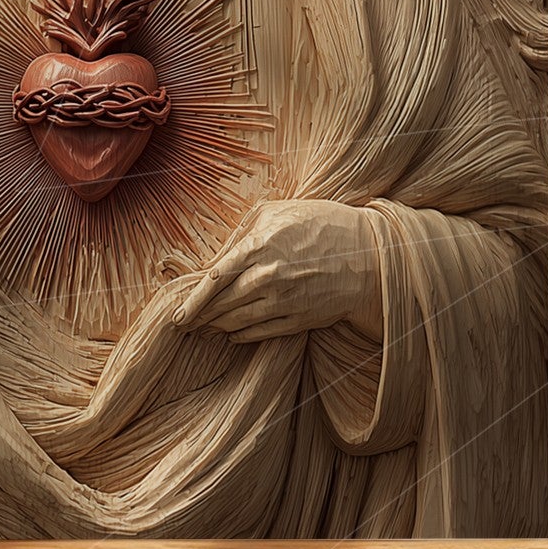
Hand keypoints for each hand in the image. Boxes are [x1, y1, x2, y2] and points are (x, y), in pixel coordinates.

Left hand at [173, 199, 384, 343]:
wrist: (369, 254)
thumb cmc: (319, 224)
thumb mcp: (275, 212)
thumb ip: (240, 233)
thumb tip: (213, 259)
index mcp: (259, 247)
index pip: (213, 279)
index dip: (192, 300)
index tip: (178, 312)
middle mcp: (268, 277)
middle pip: (221, 305)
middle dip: (198, 318)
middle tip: (182, 325)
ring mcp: (284, 301)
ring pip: (238, 322)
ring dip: (216, 328)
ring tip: (202, 331)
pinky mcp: (299, 319)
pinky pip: (261, 333)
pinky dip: (242, 336)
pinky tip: (231, 335)